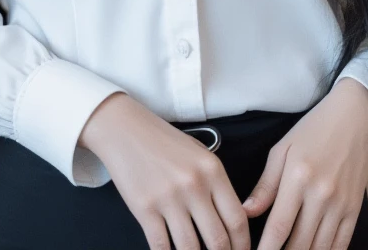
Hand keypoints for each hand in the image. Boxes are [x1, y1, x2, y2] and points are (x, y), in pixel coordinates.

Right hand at [80, 92, 251, 249]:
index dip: (243, 244)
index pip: (237, 219)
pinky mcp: (144, 209)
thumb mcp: (198, 153)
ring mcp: (168, 199)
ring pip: (191, 249)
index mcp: (212, 170)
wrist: (124, 129)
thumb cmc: (163, 141)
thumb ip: (215, 183)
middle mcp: (194, 185)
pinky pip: (162, 247)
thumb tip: (228, 221)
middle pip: (218, 240)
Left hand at [241, 79, 367, 249]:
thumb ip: (265, 184)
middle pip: (299, 244)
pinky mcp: (355, 210)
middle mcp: (321, 195)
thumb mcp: (283, 149)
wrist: (355, 118)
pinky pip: (340, 244)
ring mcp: (341, 205)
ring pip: (319, 249)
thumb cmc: (313, 130)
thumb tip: (246, 212)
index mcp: (298, 177)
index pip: (279, 226)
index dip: (266, 249)